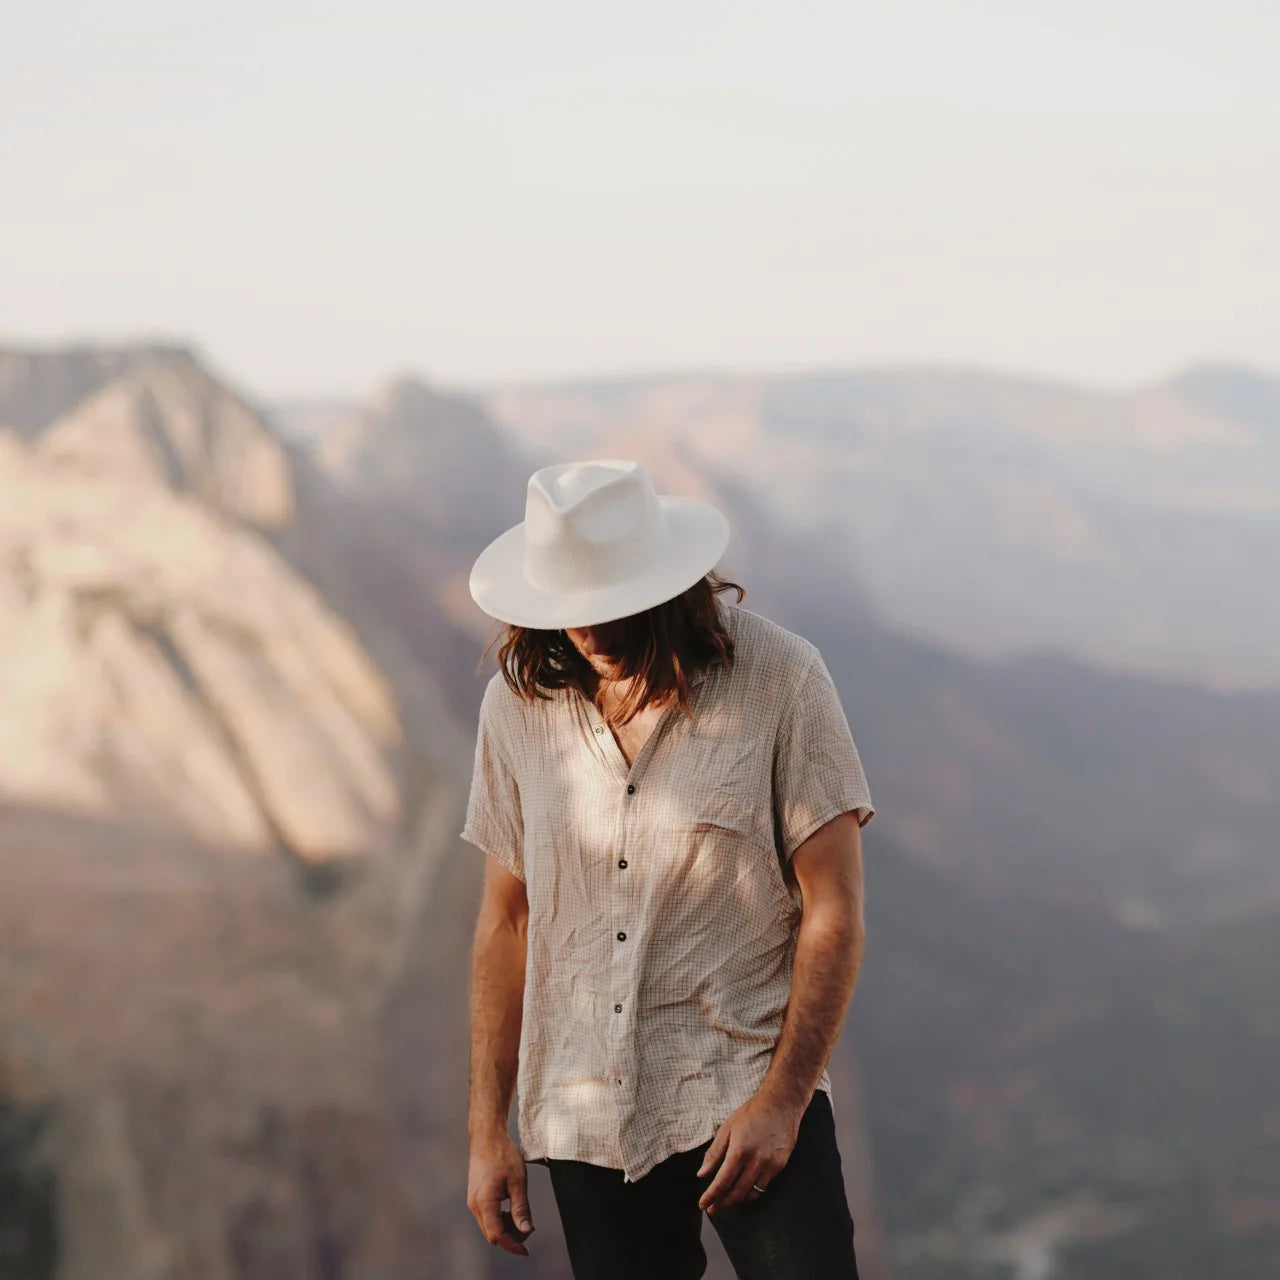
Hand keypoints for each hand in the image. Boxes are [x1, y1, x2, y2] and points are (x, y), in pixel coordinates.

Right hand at [467, 1131, 534, 1256]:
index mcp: (485, 1202)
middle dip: (511, 1237)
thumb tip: (527, 1230)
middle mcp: (475, 1205)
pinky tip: (513, 1209)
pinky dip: (501, 1219)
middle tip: (530, 1228)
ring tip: (523, 1217)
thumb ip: (521, 1207)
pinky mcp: (476, 1197)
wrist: (487, 1136)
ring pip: (490, 1226)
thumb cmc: (503, 1154)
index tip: (526, 1249)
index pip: (496, 1236)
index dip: (512, 1245)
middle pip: (492, 1234)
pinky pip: (488, 1216)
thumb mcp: (518, 1181)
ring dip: (506, 1228)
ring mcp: (474, 1201)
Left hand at [695, 1089, 805, 1213]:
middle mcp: (756, 1161)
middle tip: (712, 1209)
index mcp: (739, 1151)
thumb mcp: (727, 1128)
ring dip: (737, 1201)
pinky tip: (744, 1190)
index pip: (722, 1182)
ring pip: (752, 1194)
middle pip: (737, 1193)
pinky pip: (764, 1186)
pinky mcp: (780, 1166)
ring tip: (727, 1201)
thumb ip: (714, 1153)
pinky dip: (752, 1191)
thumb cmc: (752, 1113)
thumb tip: (702, 1174)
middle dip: (722, 1204)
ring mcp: (770, 1165)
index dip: (711, 1196)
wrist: (781, 1104)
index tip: (703, 1204)